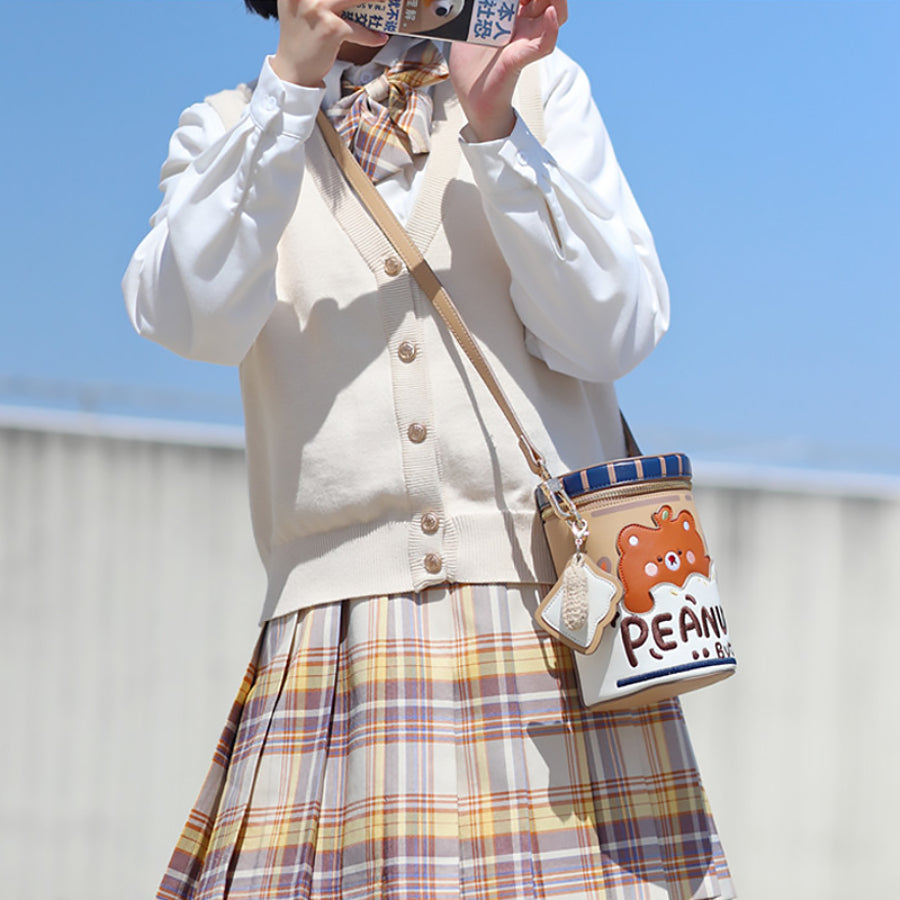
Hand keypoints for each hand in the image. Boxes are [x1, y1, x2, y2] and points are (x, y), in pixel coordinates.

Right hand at [271, 0, 387, 87]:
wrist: (293, 68)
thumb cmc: (301, 35)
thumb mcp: (301, 5)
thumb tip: (354, 0)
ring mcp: (318, 9)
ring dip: (375, 0)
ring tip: (386, 3)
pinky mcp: (331, 29)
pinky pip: (359, 29)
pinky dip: (371, 36)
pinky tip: (379, 38)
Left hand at [449, 0, 566, 141]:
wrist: (474, 101)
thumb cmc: (471, 69)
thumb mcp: (467, 29)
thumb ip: (474, 11)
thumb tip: (466, 3)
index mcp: (513, 16)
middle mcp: (524, 25)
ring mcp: (526, 40)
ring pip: (555, 11)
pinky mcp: (519, 58)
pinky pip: (545, 43)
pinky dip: (551, 28)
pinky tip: (550, 15)